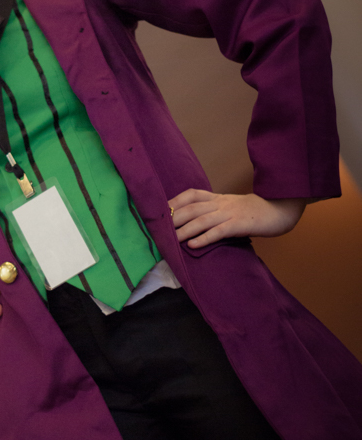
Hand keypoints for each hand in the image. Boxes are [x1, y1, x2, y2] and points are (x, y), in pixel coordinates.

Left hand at [168, 189, 306, 248]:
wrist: (281, 208)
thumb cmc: (255, 211)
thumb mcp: (232, 207)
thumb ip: (215, 212)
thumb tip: (194, 225)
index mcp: (218, 198)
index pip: (191, 195)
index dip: (174, 202)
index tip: (158, 211)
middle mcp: (221, 203)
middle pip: (191, 208)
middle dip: (173, 218)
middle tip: (158, 229)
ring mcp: (230, 213)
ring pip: (202, 219)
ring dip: (184, 229)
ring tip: (170, 239)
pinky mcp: (240, 224)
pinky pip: (219, 231)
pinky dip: (205, 238)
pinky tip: (193, 245)